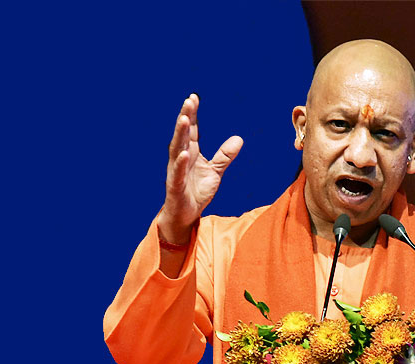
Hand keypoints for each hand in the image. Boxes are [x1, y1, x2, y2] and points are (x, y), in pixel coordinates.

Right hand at [158, 94, 242, 243]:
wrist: (185, 215)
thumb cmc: (196, 192)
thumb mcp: (215, 172)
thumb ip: (224, 155)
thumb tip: (239, 139)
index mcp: (190, 153)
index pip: (191, 130)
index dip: (192, 114)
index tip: (194, 97)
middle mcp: (181, 159)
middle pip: (182, 134)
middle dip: (185, 117)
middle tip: (188, 100)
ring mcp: (176, 171)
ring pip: (177, 149)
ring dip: (179, 134)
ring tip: (183, 119)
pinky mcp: (175, 186)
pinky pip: (177, 173)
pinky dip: (180, 163)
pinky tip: (184, 153)